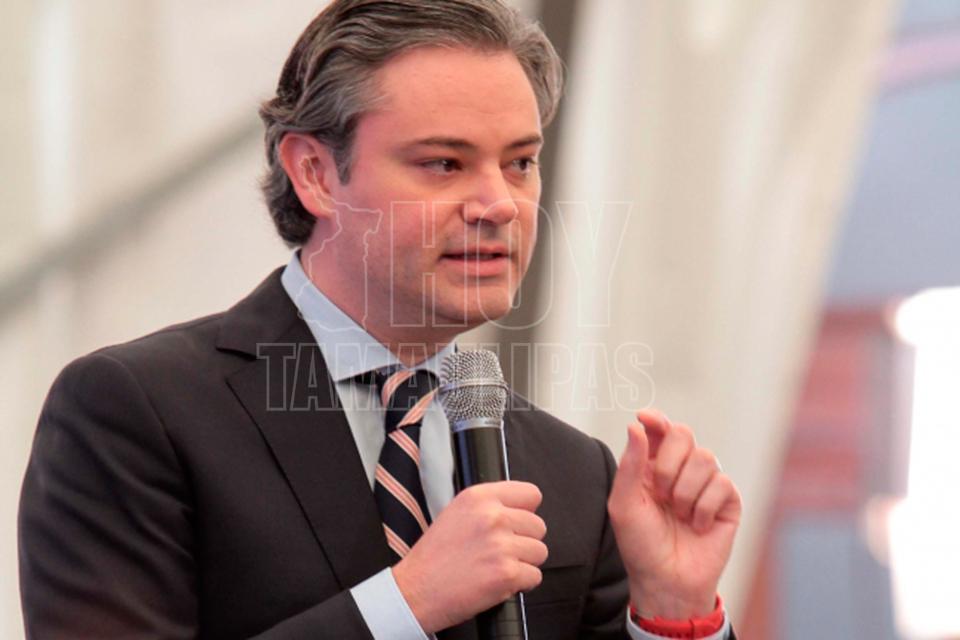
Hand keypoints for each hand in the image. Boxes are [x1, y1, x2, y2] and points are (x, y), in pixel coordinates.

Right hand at [392, 481, 547, 632]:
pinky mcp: (508, 573)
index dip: (526, 511)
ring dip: (524, 563)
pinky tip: (497, 582)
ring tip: (496, 567)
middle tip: (500, 552)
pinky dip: (521, 584)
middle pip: (538, 526)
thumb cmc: (432, 559)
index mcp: (478, 497)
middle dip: (524, 542)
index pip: (530, 494)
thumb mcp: (456, 514)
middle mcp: (492, 517)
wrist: (415, 592)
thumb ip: (489, 507)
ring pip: (540, 552)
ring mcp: (501, 545)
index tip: (518, 523)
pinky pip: (535, 576)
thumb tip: (521, 510)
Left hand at [607, 409, 741, 618]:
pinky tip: (697, 526)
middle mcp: (679, 469)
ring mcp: (705, 483)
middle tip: (661, 493)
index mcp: (651, 466)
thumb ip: (630, 464)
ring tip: (678, 515)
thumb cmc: (641, 545)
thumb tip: (636, 425)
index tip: (647, 418)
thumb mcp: (623, 505)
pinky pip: (722, 483)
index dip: (655, 419)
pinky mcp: (727, 500)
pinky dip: (705, 507)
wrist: (667, 581)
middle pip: (683, 434)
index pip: (657, 430)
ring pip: (705, 457)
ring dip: (685, 491)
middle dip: (669, 463)